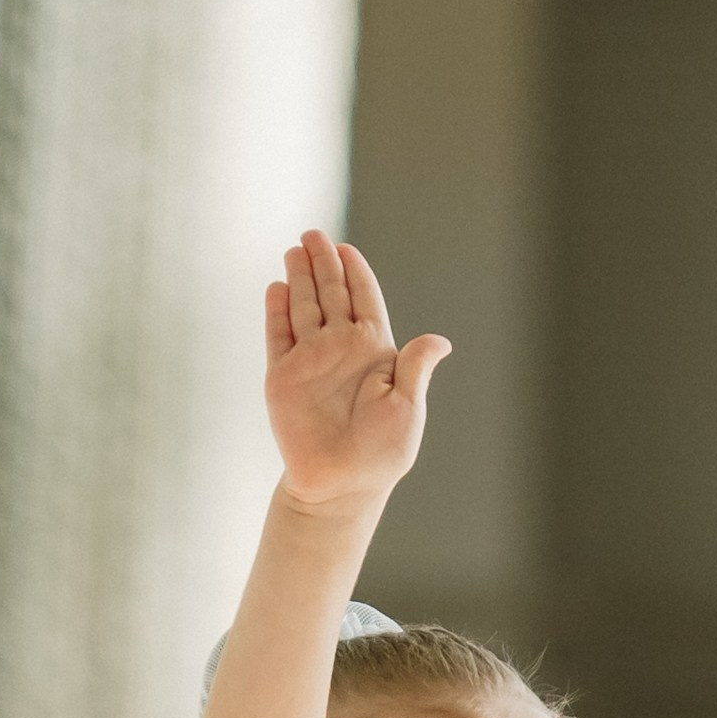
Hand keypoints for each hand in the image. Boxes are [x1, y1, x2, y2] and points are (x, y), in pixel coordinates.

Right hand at [264, 230, 448, 511]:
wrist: (342, 484)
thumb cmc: (382, 452)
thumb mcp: (407, 407)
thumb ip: (415, 368)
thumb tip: (440, 341)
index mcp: (373, 351)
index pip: (364, 300)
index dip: (355, 273)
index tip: (347, 249)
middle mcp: (340, 349)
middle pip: (330, 295)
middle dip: (322, 263)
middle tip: (314, 234)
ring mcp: (309, 360)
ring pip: (302, 308)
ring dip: (298, 278)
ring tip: (294, 249)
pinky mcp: (283, 377)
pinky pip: (278, 336)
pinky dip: (276, 311)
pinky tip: (276, 287)